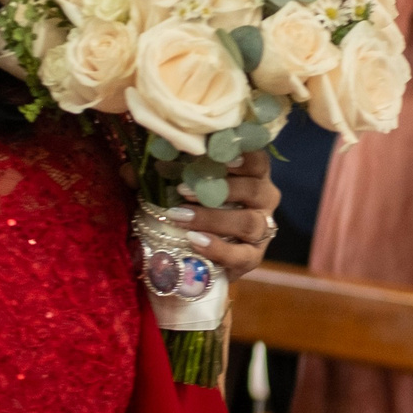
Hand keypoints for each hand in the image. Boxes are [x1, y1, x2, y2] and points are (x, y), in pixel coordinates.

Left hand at [170, 148, 281, 276]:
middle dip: (219, 189)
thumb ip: (182, 171)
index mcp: (254, 175)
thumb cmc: (194, 204)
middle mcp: (264, 199)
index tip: (219, 155)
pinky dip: (217, 248)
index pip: (257, 160)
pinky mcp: (253, 257)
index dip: (242, 156)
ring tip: (181, 216)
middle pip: (253, 189)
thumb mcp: (190, 183)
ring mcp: (262, 230)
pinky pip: (241, 254)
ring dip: (212, 218)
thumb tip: (148, 162)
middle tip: (183, 190)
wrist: (199, 250)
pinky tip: (194, 240)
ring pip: (247, 222)